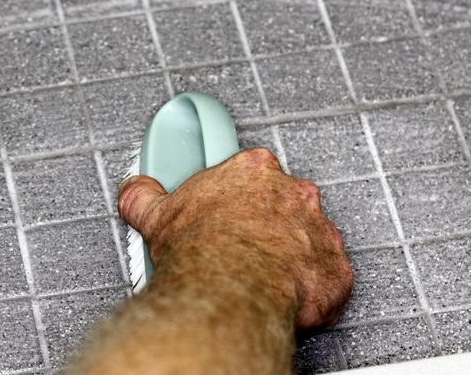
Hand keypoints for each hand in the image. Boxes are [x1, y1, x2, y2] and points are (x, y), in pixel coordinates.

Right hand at [118, 148, 352, 328]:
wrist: (229, 292)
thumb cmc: (200, 251)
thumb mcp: (155, 216)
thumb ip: (143, 196)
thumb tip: (135, 191)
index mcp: (253, 171)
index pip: (252, 174)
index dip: (237, 198)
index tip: (225, 215)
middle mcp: (295, 194)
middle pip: (285, 205)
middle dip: (266, 226)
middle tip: (239, 249)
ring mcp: (320, 231)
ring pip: (309, 241)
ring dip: (289, 257)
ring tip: (259, 279)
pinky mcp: (335, 270)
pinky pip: (326, 279)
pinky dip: (309, 290)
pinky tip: (282, 298)